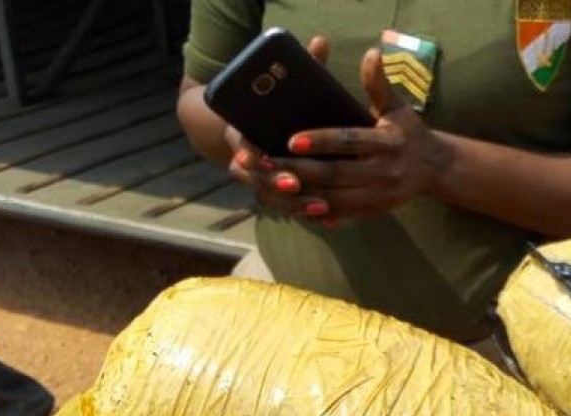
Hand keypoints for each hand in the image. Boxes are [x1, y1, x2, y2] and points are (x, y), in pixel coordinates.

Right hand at [225, 36, 333, 218]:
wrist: (260, 133)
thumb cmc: (282, 106)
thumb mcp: (290, 87)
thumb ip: (304, 68)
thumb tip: (319, 41)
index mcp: (246, 134)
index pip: (240, 144)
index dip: (245, 152)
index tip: (252, 156)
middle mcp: (250, 162)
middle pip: (257, 179)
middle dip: (275, 183)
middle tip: (293, 184)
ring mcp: (264, 182)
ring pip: (275, 199)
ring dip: (295, 205)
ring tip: (319, 206)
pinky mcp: (280, 196)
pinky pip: (292, 210)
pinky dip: (309, 214)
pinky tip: (330, 219)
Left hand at [232, 45, 447, 222]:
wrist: (435, 169)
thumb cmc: (409, 133)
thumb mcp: (397, 107)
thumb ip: (379, 83)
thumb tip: (372, 52)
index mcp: (389, 143)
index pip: (350, 141)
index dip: (321, 140)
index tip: (293, 139)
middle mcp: (385, 171)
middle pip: (335, 173)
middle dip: (299, 169)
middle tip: (267, 163)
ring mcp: (380, 194)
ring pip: (334, 197)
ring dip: (302, 192)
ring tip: (272, 183)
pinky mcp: (375, 210)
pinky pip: (342, 213)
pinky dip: (318, 211)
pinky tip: (294, 204)